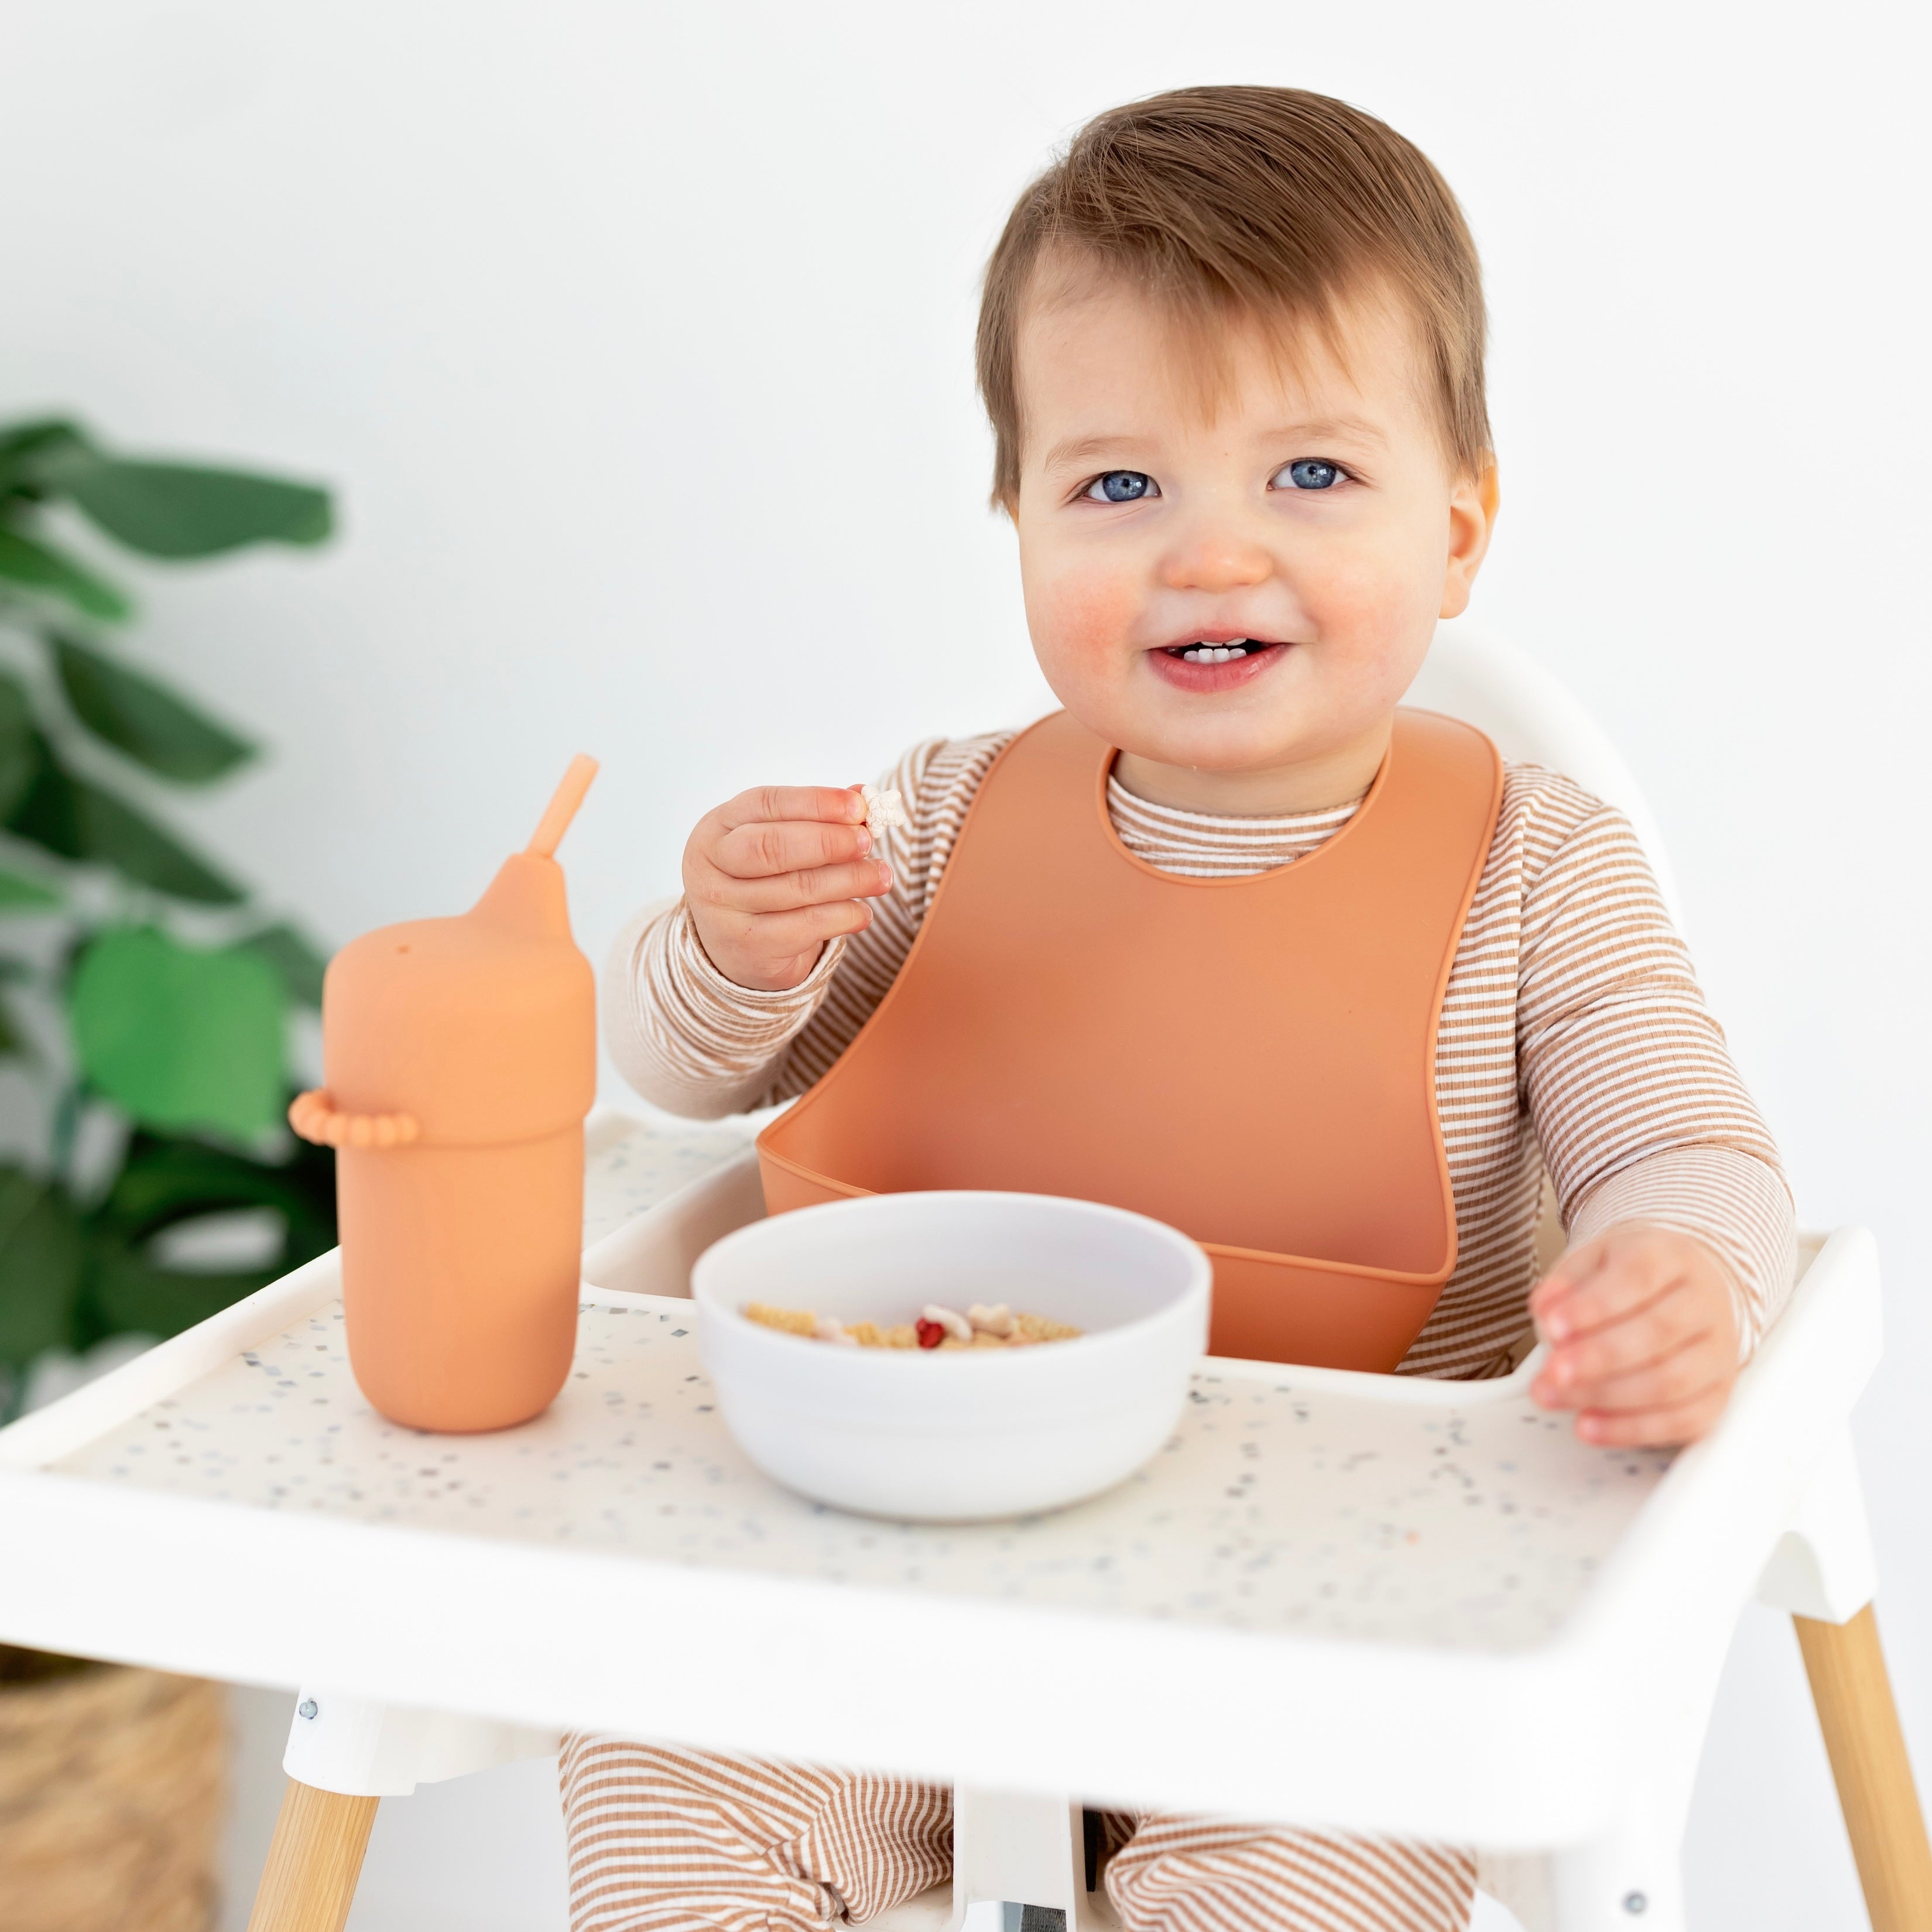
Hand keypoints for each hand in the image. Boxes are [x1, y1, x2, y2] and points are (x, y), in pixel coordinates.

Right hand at [682, 784, 893, 991]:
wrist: (734, 947)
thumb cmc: (762, 880)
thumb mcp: (776, 840)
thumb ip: (815, 817)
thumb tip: (863, 796)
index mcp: (718, 827)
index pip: (767, 803)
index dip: (816, 802)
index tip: (859, 807)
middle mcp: (712, 866)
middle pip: (773, 846)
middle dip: (829, 842)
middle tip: (867, 842)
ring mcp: (725, 910)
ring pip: (798, 889)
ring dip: (850, 880)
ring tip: (881, 877)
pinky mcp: (749, 946)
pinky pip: (808, 926)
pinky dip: (845, 916)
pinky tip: (863, 911)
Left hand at [1528, 1224, 1741, 1446]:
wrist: (1684, 1290)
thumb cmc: (1632, 1278)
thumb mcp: (1593, 1261)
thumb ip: (1566, 1282)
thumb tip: (1545, 1307)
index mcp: (1672, 1257)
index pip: (1637, 1278)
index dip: (1593, 1306)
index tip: (1552, 1326)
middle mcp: (1704, 1303)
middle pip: (1657, 1333)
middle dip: (1597, 1357)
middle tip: (1552, 1371)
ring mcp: (1718, 1352)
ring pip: (1671, 1381)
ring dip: (1607, 1396)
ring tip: (1557, 1396)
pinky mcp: (1718, 1394)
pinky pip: (1683, 1420)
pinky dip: (1632, 1429)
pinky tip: (1589, 1425)